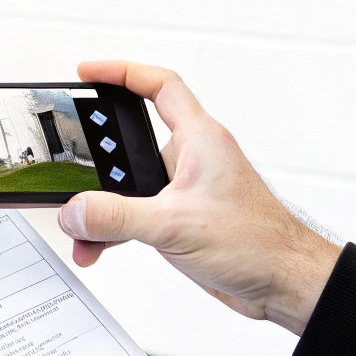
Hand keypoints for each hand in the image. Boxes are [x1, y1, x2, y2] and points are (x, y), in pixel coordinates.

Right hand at [62, 60, 342, 334]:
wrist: (284, 283)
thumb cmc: (257, 243)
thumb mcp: (174, 225)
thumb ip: (117, 216)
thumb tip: (75, 211)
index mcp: (200, 140)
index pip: (160, 86)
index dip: (122, 72)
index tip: (88, 71)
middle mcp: (194, 159)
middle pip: (133, 140)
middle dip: (99, 156)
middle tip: (71, 161)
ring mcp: (188, 190)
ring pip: (131, 185)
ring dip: (104, 206)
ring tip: (82, 226)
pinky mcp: (184, 220)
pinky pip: (137, 215)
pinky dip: (116, 228)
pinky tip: (100, 246)